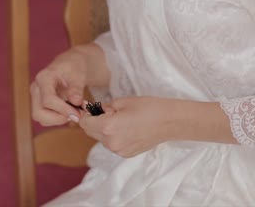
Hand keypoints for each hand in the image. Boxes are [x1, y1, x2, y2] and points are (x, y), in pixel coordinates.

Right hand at [31, 43, 109, 125]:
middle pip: (39, 113)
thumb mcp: (79, 74)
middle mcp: (36, 88)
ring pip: (41, 118)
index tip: (77, 114)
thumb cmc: (74, 68)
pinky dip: (58, 119)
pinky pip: (45, 119)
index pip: (48, 100)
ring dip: (58, 120)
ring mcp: (36, 97)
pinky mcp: (39, 104)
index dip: (63, 110)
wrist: (71, 66)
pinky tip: (69, 112)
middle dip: (58, 118)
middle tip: (75, 115)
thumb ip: (76, 88)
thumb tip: (76, 102)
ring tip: (73, 112)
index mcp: (44, 78)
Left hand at [79, 96, 235, 156]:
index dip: (85, 114)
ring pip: (101, 139)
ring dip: (103, 129)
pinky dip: (114, 136)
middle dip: (94, 121)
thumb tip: (94, 110)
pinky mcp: (126, 154)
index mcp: (107, 127)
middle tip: (108, 111)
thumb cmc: (148, 107)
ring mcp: (118, 150)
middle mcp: (110, 142)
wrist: (170, 122)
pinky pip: (112, 144)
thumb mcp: (122, 102)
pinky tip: (127, 128)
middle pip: (90, 132)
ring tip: (121, 119)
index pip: (84, 122)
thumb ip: (104, 107)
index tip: (90, 107)